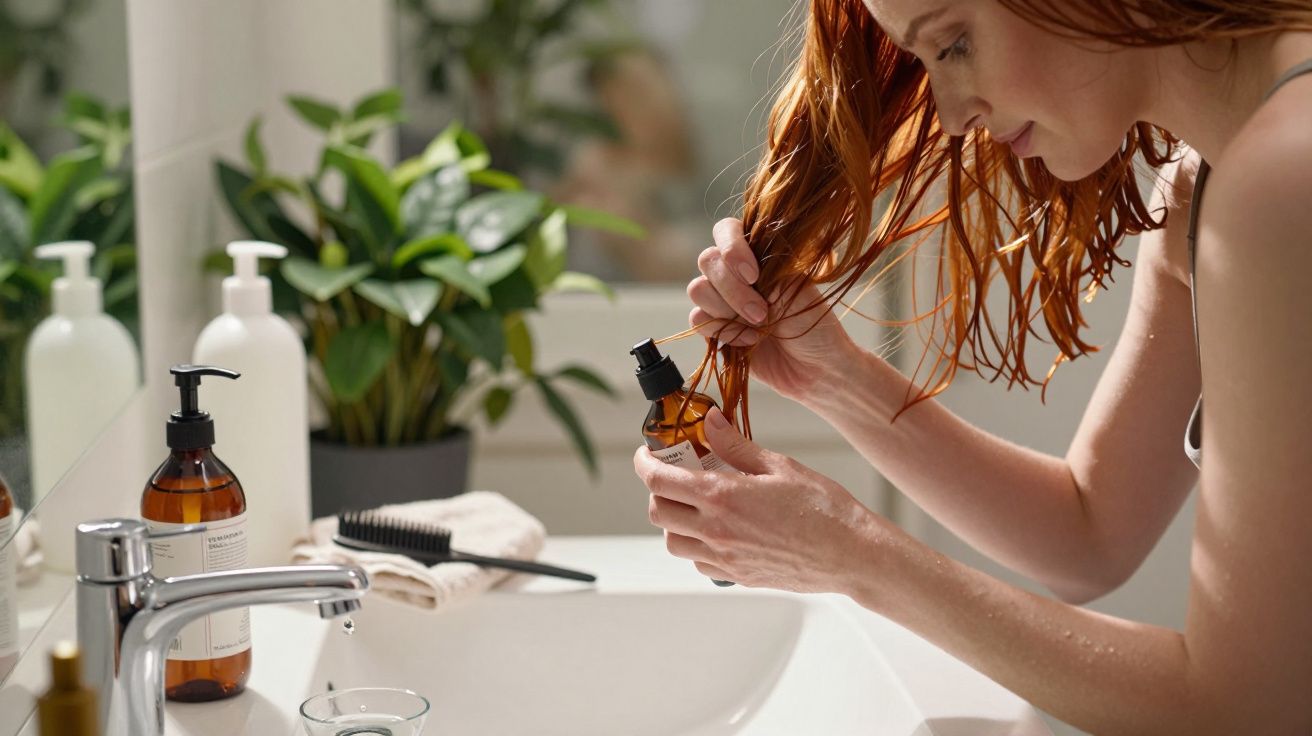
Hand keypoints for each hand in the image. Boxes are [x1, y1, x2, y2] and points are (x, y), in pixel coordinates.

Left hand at [633, 406, 881, 593]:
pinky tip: (719, 529)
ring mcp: (724, 558)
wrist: (849, 554)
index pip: (659, 481)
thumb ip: (736, 446)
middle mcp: (716, 531)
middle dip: (658, 491)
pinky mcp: (737, 576)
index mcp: (722, 497)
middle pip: (658, 513)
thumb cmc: (822, 507)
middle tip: (676, 475)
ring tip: (696, 504)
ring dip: (675, 520)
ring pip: (673, 542)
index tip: (647, 454)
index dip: (644, 464)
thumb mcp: (778, 465)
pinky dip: (696, 544)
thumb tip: (710, 422)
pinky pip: (698, 562)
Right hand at [687, 218, 859, 402]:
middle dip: (733, 289)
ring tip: (759, 325)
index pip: (726, 230)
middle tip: (762, 312)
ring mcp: (723, 300)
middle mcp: (735, 273)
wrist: (816, 369)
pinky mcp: (715, 328)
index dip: (732, 248)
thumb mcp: (795, 288)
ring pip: (698, 290)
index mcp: (757, 253)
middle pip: (707, 261)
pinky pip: (698, 320)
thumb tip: (735, 258)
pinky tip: (749, 341)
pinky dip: (724, 331)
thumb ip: (763, 267)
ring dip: (727, 309)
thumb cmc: (814, 324)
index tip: (753, 275)